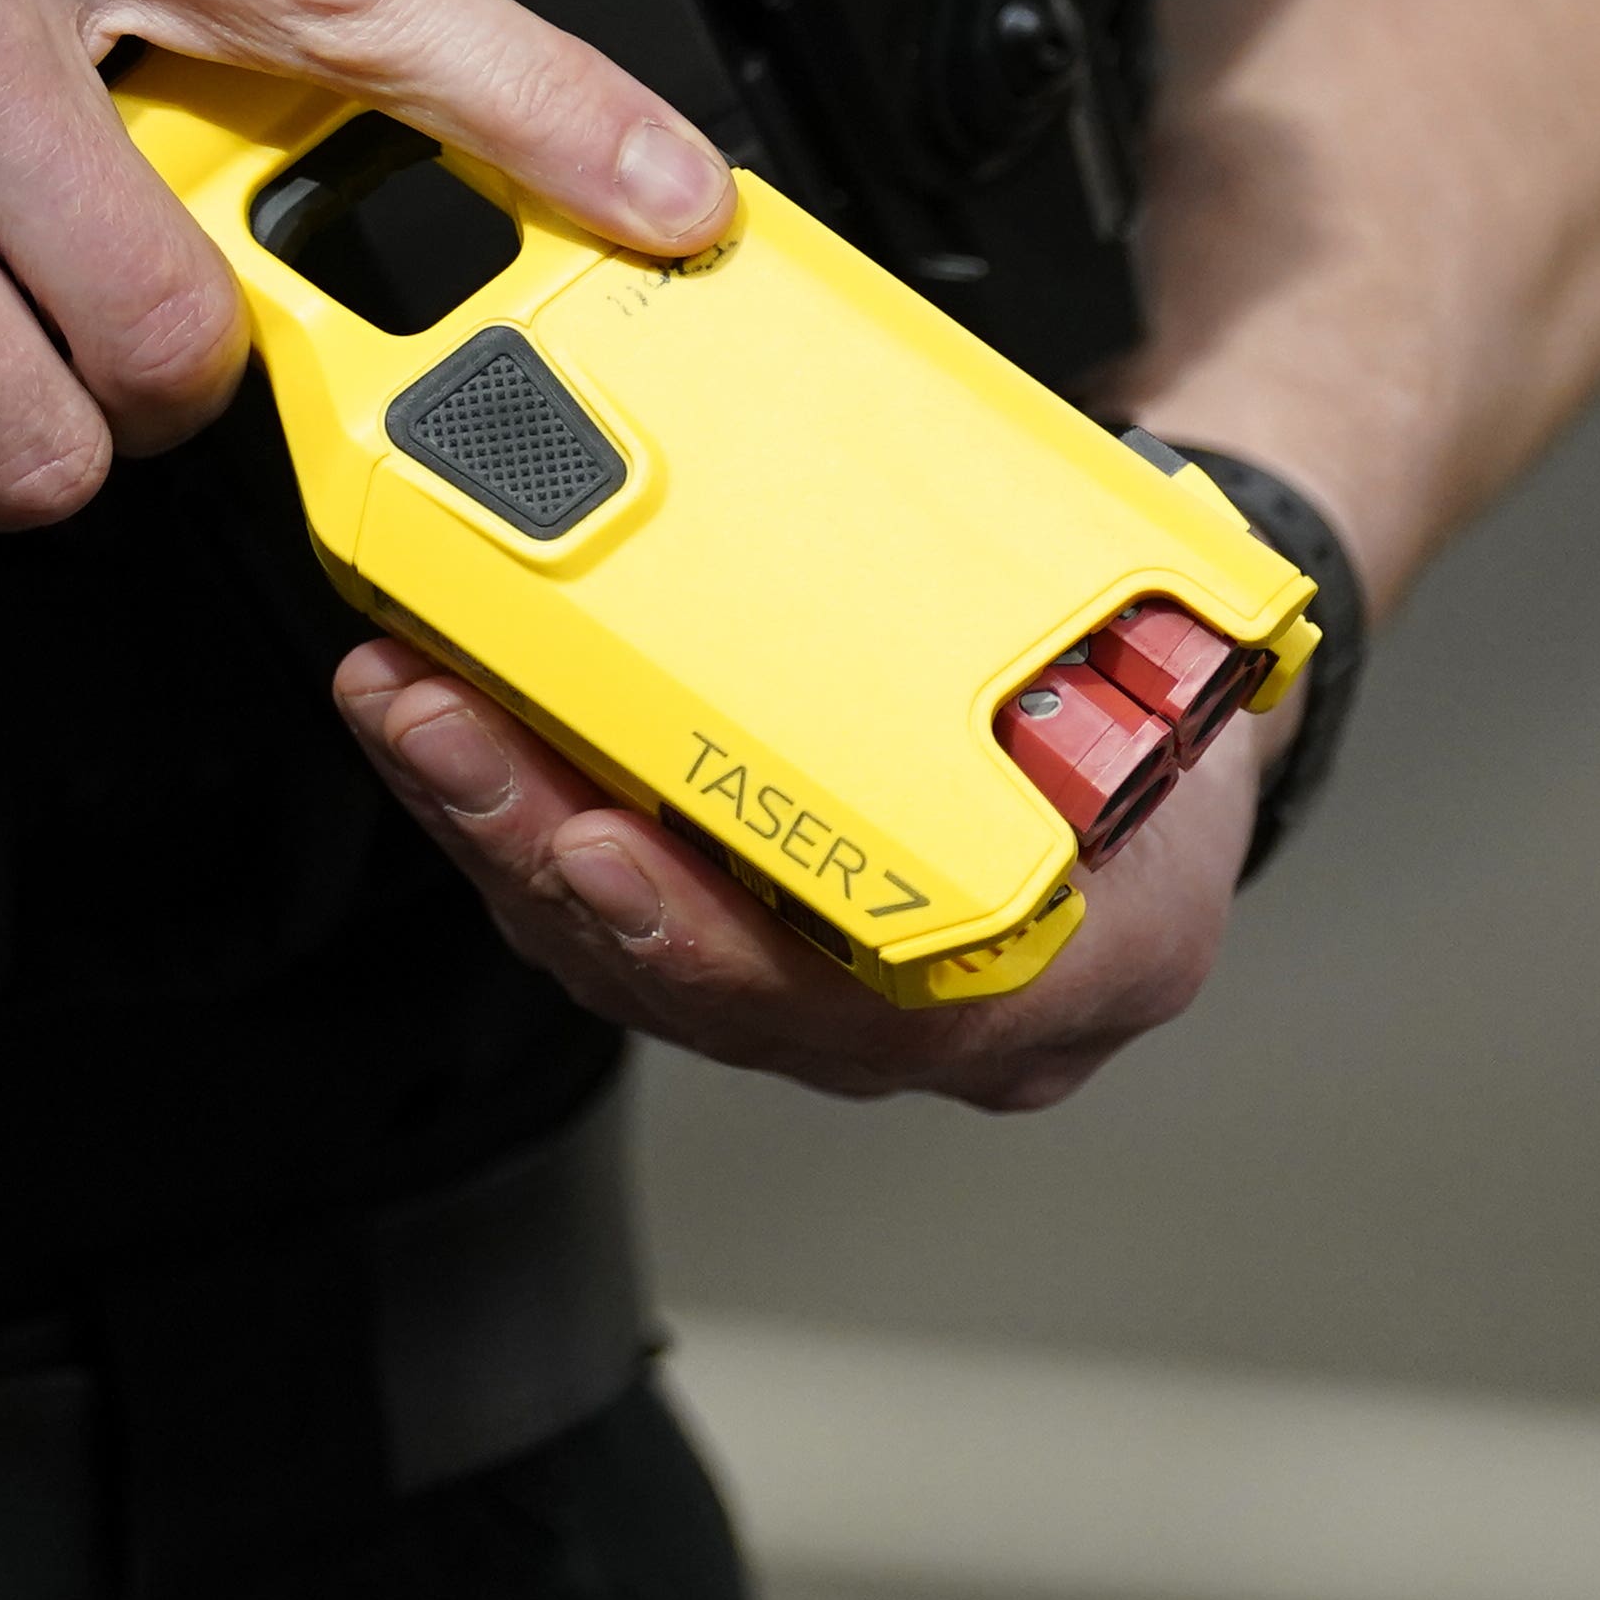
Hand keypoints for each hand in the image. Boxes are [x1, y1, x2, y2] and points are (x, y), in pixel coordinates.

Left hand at [329, 631, 1253, 1109]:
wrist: (1166, 709)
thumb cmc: (1168, 701)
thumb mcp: (1195, 692)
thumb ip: (1114, 678)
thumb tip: (1061, 580)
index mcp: (1049, 980)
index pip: (857, 1010)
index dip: (707, 937)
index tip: (601, 846)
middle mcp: (919, 1020)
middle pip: (687, 977)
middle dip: (534, 847)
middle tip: (441, 732)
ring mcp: (817, 992)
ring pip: (613, 945)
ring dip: (488, 821)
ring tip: (404, 700)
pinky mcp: (731, 930)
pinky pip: (593, 901)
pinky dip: (504, 809)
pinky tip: (437, 719)